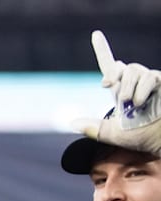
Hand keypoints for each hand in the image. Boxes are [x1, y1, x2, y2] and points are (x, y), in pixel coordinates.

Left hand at [72, 30, 160, 156]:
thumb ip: (94, 128)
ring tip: (133, 104)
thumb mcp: (112, 134)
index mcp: (119, 91)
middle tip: (116, 95)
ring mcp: (149, 81)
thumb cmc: (139, 137)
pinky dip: (143, 89)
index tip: (95, 34)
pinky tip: (142, 102)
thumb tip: (73, 123)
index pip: (109, 66)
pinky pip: (150, 76)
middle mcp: (134, 83)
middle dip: (114, 76)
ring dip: (129, 88)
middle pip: (121, 67)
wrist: (159, 139)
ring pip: (134, 70)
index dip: (102, 49)